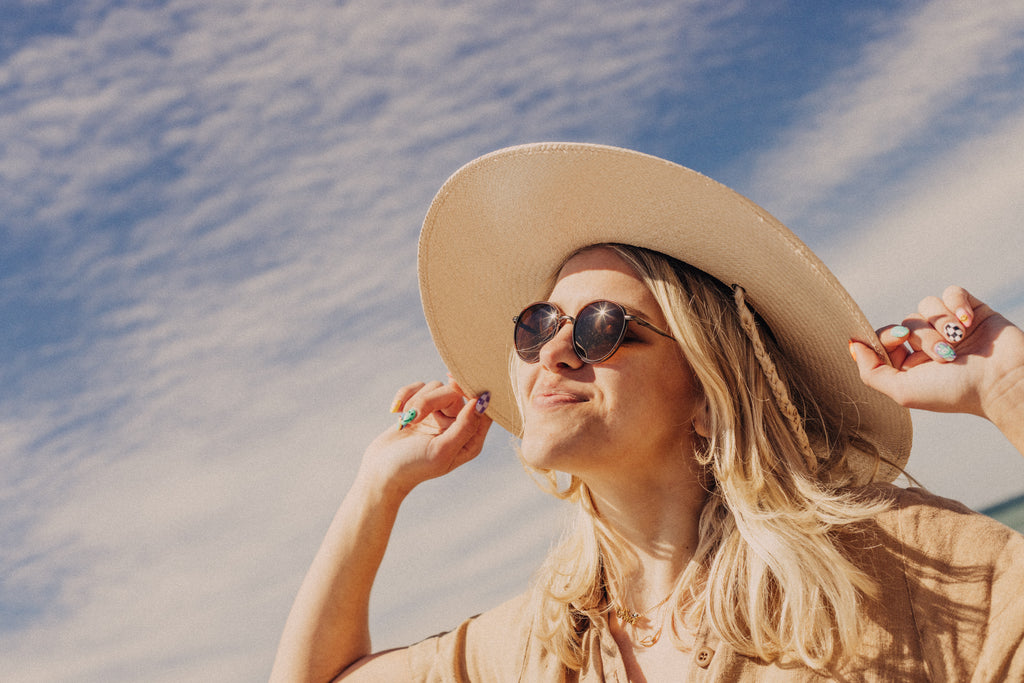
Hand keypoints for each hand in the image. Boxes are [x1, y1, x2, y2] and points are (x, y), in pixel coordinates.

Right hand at [360, 378, 491, 499]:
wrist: (380, 471)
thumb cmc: (413, 466)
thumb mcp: (442, 450)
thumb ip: (465, 427)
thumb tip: (482, 401)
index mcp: (470, 440)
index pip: (482, 407)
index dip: (471, 390)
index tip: (453, 384)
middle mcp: (457, 425)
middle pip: (454, 392)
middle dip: (430, 401)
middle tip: (414, 416)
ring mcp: (439, 416)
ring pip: (435, 387)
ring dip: (416, 401)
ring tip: (405, 421)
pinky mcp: (421, 409)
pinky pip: (419, 387)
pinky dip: (405, 395)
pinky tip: (396, 412)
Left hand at [850, 286, 1023, 427]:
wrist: (1002, 383)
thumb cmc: (954, 392)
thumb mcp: (903, 391)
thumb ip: (872, 372)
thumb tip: (852, 346)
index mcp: (911, 361)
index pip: (886, 335)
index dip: (889, 335)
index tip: (902, 341)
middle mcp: (929, 343)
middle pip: (908, 321)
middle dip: (924, 338)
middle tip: (945, 356)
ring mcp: (950, 326)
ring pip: (928, 305)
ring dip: (941, 324)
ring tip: (959, 343)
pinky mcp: (971, 311)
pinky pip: (952, 292)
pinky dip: (957, 304)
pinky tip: (968, 322)